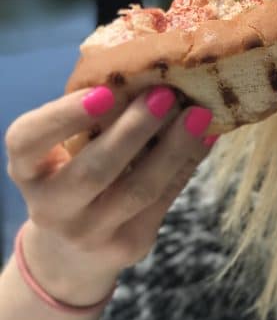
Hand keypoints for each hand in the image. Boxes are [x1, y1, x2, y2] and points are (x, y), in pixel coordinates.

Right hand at [5, 85, 215, 303]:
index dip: (64, 116)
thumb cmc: (74, 172)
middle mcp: (51, 206)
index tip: (104, 92)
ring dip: (174, 148)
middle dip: (134, 130)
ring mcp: (89, 232)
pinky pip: (165, 200)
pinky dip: (189, 162)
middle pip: (93, 171)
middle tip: (166, 95)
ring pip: (138, 189)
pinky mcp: (128, 244)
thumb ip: (93, 116)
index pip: (29, 140)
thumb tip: (150, 68)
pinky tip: (207, 137)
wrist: (73, 251)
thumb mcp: (66, 147)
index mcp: (28, 168)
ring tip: (198, 114)